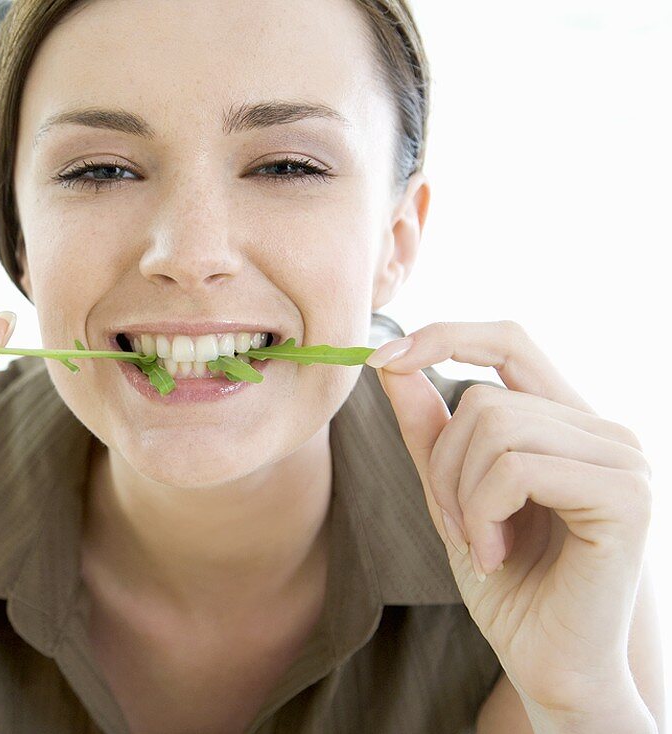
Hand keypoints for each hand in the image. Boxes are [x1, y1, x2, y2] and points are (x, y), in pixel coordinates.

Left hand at [368, 321, 651, 718]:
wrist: (552, 667)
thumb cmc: (509, 586)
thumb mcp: (452, 496)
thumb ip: (429, 431)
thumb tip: (391, 365)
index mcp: (568, 422)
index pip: (508, 339)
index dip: (443, 335)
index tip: (381, 360)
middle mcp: (605, 429)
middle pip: (484, 397)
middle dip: (444, 465)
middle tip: (457, 528)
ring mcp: (623, 458)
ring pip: (494, 425)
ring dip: (462, 496)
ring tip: (481, 546)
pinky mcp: (625, 495)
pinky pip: (517, 467)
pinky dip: (484, 513)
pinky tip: (497, 555)